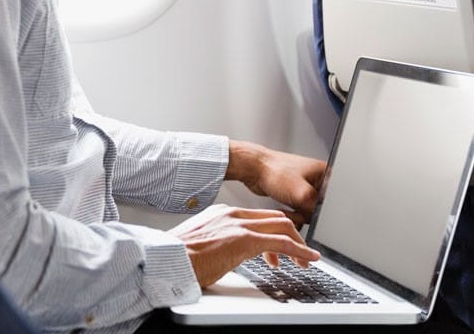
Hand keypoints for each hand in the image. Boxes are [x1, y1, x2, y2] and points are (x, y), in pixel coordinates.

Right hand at [168, 204, 320, 286]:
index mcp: (222, 213)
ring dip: (299, 243)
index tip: (282, 247)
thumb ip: (217, 243)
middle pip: (275, 218)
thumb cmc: (177, 257)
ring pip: (283, 227)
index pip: (258, 217)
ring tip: (307, 259)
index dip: (275, 230)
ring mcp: (239, 225)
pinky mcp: (244, 240)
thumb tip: (224, 255)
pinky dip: (299, 251)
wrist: (166, 259)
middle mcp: (233, 214)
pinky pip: (282, 243)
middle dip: (293, 234)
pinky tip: (308, 260)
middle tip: (301, 252)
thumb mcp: (201, 244)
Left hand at [225, 141, 326, 224]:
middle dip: (307, 214)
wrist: (253, 169)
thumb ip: (316, 208)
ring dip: (298, 216)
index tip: (312, 213)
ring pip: (310, 212)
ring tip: (288, 212)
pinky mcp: (296, 194)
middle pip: (322, 208)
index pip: (334, 198)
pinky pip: (300, 211)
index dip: (323, 209)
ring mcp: (306, 187)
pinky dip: (292, 215)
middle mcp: (317, 179)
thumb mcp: (302, 193)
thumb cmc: (274, 171)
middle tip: (297, 212)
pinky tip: (284, 211)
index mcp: (324, 173)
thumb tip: (321, 219)